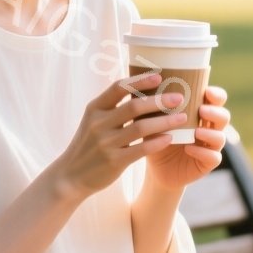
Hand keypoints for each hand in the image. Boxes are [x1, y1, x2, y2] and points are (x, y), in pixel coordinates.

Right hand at [48, 71, 189, 202]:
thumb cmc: (89, 145)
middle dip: (159, 101)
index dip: (140, 81)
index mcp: (94, 109)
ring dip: (165, 121)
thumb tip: (141, 89)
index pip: (118, 88)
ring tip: (182, 118)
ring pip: (141, 128)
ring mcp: (106, 143)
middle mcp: (98, 124)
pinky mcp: (114, 161)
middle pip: (134, 106)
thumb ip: (112, 108)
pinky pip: (141, 149)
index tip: (159, 76)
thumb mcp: (93, 122)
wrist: (71, 176)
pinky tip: (170, 138)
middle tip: (179, 98)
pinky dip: (157, 142)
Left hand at [144, 84, 229, 191]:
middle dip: (215, 112)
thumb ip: (154, 103)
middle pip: (224, 116)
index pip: (217, 99)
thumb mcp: (153, 118)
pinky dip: (202, 153)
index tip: (207, 91)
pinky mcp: (207, 162)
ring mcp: (210, 146)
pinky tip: (189, 149)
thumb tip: (141, 80)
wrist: (154, 165)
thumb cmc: (155, 135)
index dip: (216, 94)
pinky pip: (213, 158)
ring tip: (196, 132)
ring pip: (221, 137)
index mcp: (201, 111)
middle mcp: (210, 127)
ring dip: (211, 133)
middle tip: (201, 110)